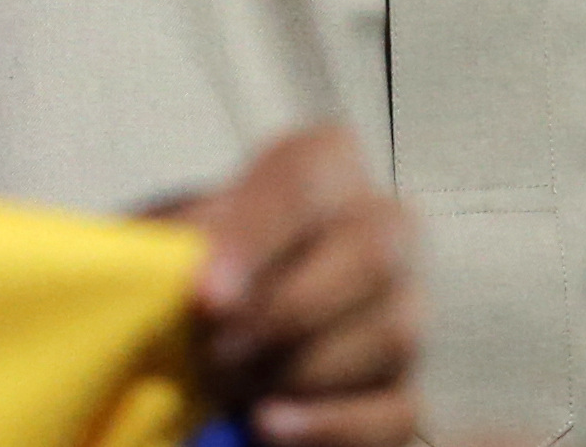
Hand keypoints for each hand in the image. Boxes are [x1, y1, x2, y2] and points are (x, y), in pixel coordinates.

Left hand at [164, 126, 420, 446]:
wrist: (232, 316)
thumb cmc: (209, 263)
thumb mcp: (184, 237)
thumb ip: (180, 243)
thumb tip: (176, 274)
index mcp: (329, 166)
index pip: (309, 178)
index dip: (258, 234)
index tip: (206, 296)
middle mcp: (387, 226)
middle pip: (372, 253)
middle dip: (285, 310)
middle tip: (214, 350)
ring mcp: (409, 310)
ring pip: (392, 334)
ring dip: (300, 369)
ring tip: (228, 387)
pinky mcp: (407, 389)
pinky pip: (397, 412)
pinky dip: (331, 425)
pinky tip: (267, 426)